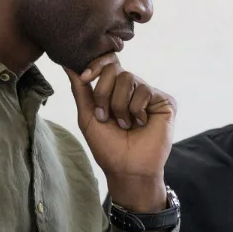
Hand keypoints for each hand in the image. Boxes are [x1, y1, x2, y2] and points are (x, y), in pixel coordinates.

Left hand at [66, 55, 174, 210]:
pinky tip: (141, 124)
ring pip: (129, 79)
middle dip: (104, 93)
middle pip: (115, 69)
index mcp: (115, 90)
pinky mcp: (165, 101)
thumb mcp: (88, 115)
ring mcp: (149, 94)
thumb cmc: (108, 146)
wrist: (127, 168)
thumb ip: (80, 89)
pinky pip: (145, 91)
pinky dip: (137, 111)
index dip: (96, 65)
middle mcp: (133, 89)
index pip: (108, 63)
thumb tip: (67, 64)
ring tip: (125, 124)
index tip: (84, 78)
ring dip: (120, 105)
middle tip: (106, 116)